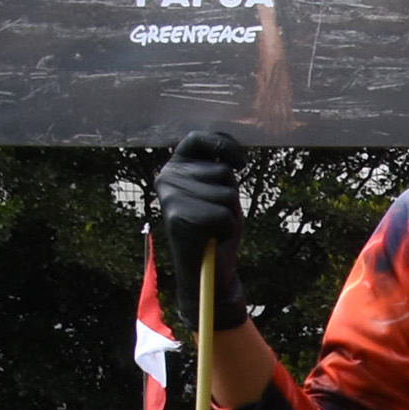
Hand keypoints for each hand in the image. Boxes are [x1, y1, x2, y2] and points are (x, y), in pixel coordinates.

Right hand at [154, 129, 248, 318]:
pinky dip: (228, 227)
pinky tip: (214, 236)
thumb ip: (219, 170)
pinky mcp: (180, 217)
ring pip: (227, 193)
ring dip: (231, 212)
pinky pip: (224, 214)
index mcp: (174, 167)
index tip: (241, 161)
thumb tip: (234, 158)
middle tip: (217, 215)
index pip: (197, 139)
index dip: (224, 145)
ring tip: (216, 226)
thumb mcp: (218, 191)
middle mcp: (167, 177)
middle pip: (222, 171)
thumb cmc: (216, 228)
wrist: (205, 270)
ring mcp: (171, 196)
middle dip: (231, 194)